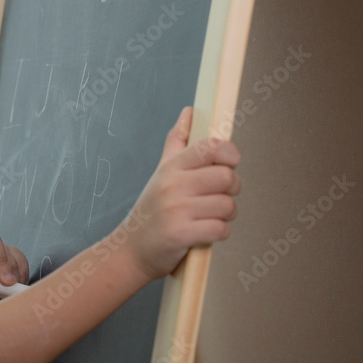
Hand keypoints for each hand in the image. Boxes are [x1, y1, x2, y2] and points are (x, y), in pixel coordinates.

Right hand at [117, 106, 240, 279]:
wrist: (131, 250)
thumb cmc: (150, 211)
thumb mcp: (161, 172)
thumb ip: (177, 141)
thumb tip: (188, 112)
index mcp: (171, 167)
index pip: (210, 146)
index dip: (229, 153)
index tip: (230, 163)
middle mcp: (173, 185)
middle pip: (227, 177)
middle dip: (232, 190)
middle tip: (220, 196)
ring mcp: (176, 210)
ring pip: (228, 205)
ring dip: (227, 215)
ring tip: (211, 216)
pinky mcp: (181, 234)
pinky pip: (220, 229)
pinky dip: (220, 233)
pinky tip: (207, 232)